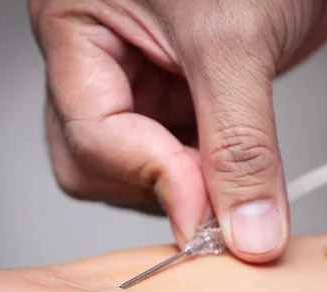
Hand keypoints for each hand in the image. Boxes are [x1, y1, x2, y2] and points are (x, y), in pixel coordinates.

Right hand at [28, 0, 326, 260]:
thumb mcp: (237, 44)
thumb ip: (241, 146)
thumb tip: (248, 230)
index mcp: (79, 26)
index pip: (91, 133)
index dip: (151, 178)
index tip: (206, 215)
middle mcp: (102, 60)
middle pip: (98, 162)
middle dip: (160, 189)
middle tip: (219, 208)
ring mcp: (142, 82)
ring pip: (138, 169)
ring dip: (187, 190)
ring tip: (234, 188)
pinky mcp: (181, 97)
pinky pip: (179, 158)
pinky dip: (208, 180)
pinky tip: (236, 177)